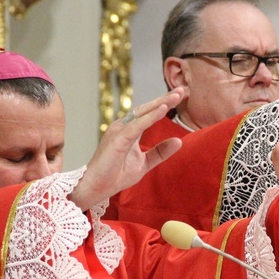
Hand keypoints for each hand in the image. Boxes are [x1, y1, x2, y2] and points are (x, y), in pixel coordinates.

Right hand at [70, 88, 184, 210]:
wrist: (96, 188)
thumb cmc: (115, 175)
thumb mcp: (144, 163)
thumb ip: (160, 152)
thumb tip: (179, 141)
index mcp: (129, 130)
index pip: (149, 113)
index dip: (165, 103)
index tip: (181, 94)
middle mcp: (122, 126)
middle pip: (147, 108)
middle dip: (165, 98)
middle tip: (182, 89)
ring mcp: (118, 131)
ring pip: (142, 113)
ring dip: (160, 103)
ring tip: (176, 96)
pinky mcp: (117, 140)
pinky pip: (136, 126)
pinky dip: (150, 117)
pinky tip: (163, 109)